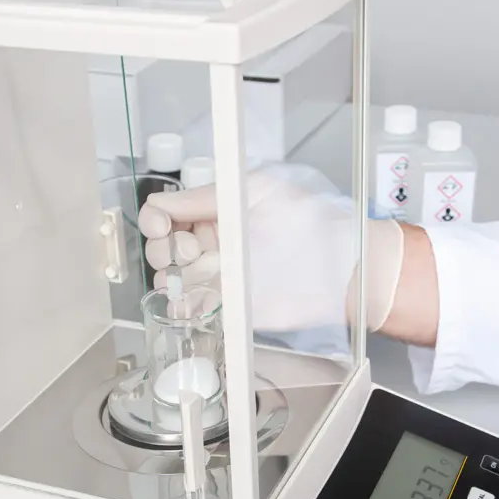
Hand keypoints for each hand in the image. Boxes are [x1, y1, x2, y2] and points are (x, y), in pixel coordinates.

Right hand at [138, 165, 359, 332]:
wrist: (341, 268)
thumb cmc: (311, 223)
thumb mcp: (258, 190)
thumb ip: (209, 197)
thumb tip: (165, 204)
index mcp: (214, 211)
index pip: (164, 213)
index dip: (157, 221)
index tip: (164, 228)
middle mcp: (211, 243)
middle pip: (160, 247)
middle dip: (167, 250)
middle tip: (196, 252)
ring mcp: (216, 275)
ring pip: (171, 279)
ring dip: (178, 278)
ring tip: (210, 274)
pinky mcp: (227, 304)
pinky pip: (190, 308)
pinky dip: (185, 307)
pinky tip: (197, 301)